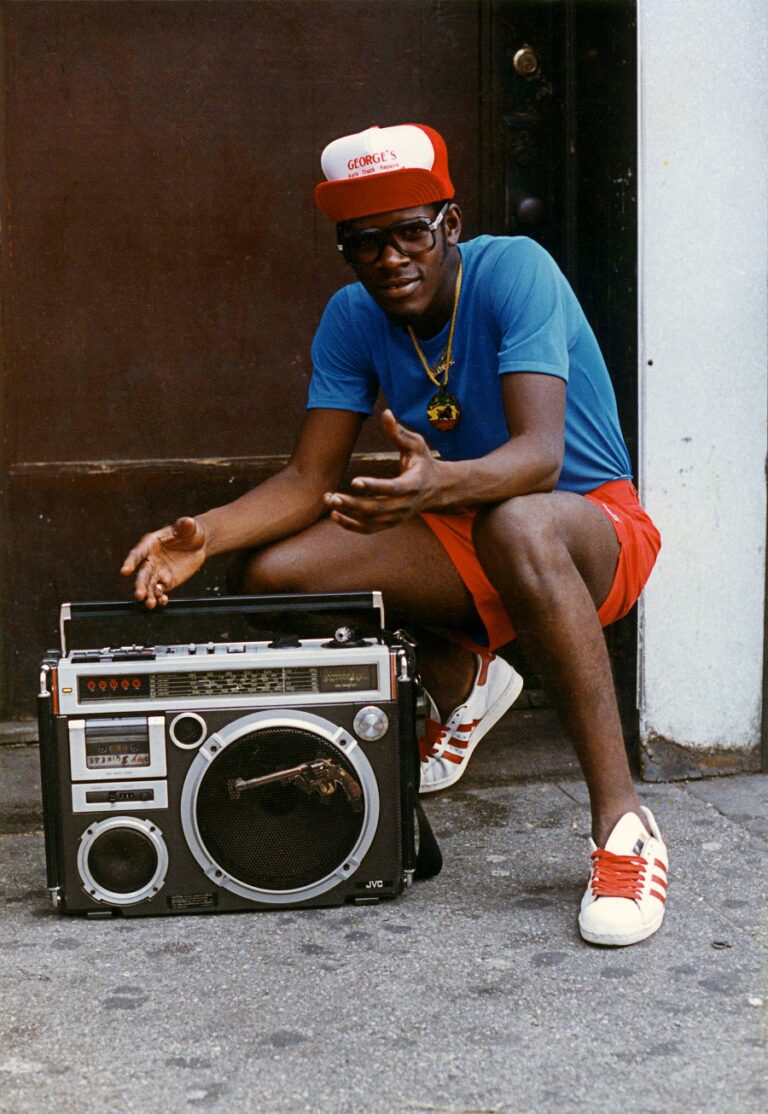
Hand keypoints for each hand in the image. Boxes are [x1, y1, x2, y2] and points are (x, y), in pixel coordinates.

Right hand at [120, 516, 207, 607]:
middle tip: (139, 595)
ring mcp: (157, 572)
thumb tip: (187, 521)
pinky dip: (160, 597)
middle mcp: (150, 559)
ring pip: (149, 586)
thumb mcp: (189, 527)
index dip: (130, 562)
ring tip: (151, 604)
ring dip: (149, 595)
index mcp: (150, 544)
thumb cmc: (189, 531)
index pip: (137, 554)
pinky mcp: (166, 581)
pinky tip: (162, 601)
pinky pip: (160, 591)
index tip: (124, 571)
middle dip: (140, 585)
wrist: (197, 544)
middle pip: (142, 574)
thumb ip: (185, 526)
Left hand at [323, 410, 438, 533]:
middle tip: (331, 495)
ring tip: (328, 501)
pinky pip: (369, 529)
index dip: (374, 486)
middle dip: (352, 504)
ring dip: (347, 513)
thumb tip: (385, 412)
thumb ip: (399, 432)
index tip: (354, 481)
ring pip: (370, 521)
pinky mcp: (390, 523)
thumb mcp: (416, 444)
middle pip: (377, 509)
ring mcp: (397, 517)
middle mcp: (405, 505)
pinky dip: (351, 525)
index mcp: (413, 484)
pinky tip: (334, 515)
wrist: (437, 489)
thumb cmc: (423, 462)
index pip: (392, 488)